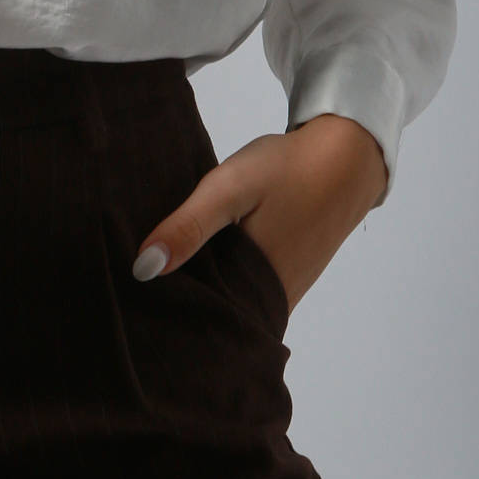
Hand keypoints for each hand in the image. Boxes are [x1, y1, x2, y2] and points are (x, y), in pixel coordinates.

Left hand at [129, 114, 390, 314]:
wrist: (348, 159)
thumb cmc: (287, 171)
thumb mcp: (228, 190)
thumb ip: (188, 227)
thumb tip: (142, 269)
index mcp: (253, 286)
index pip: (199, 320)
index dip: (164, 315)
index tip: (130, 308)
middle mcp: (271, 299)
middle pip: (214, 316)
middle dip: (178, 309)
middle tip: (133, 297)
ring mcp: (284, 290)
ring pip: (232, 304)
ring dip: (201, 294)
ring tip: (155, 283)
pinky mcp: (289, 276)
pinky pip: (248, 290)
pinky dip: (223, 282)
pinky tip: (195, 266)